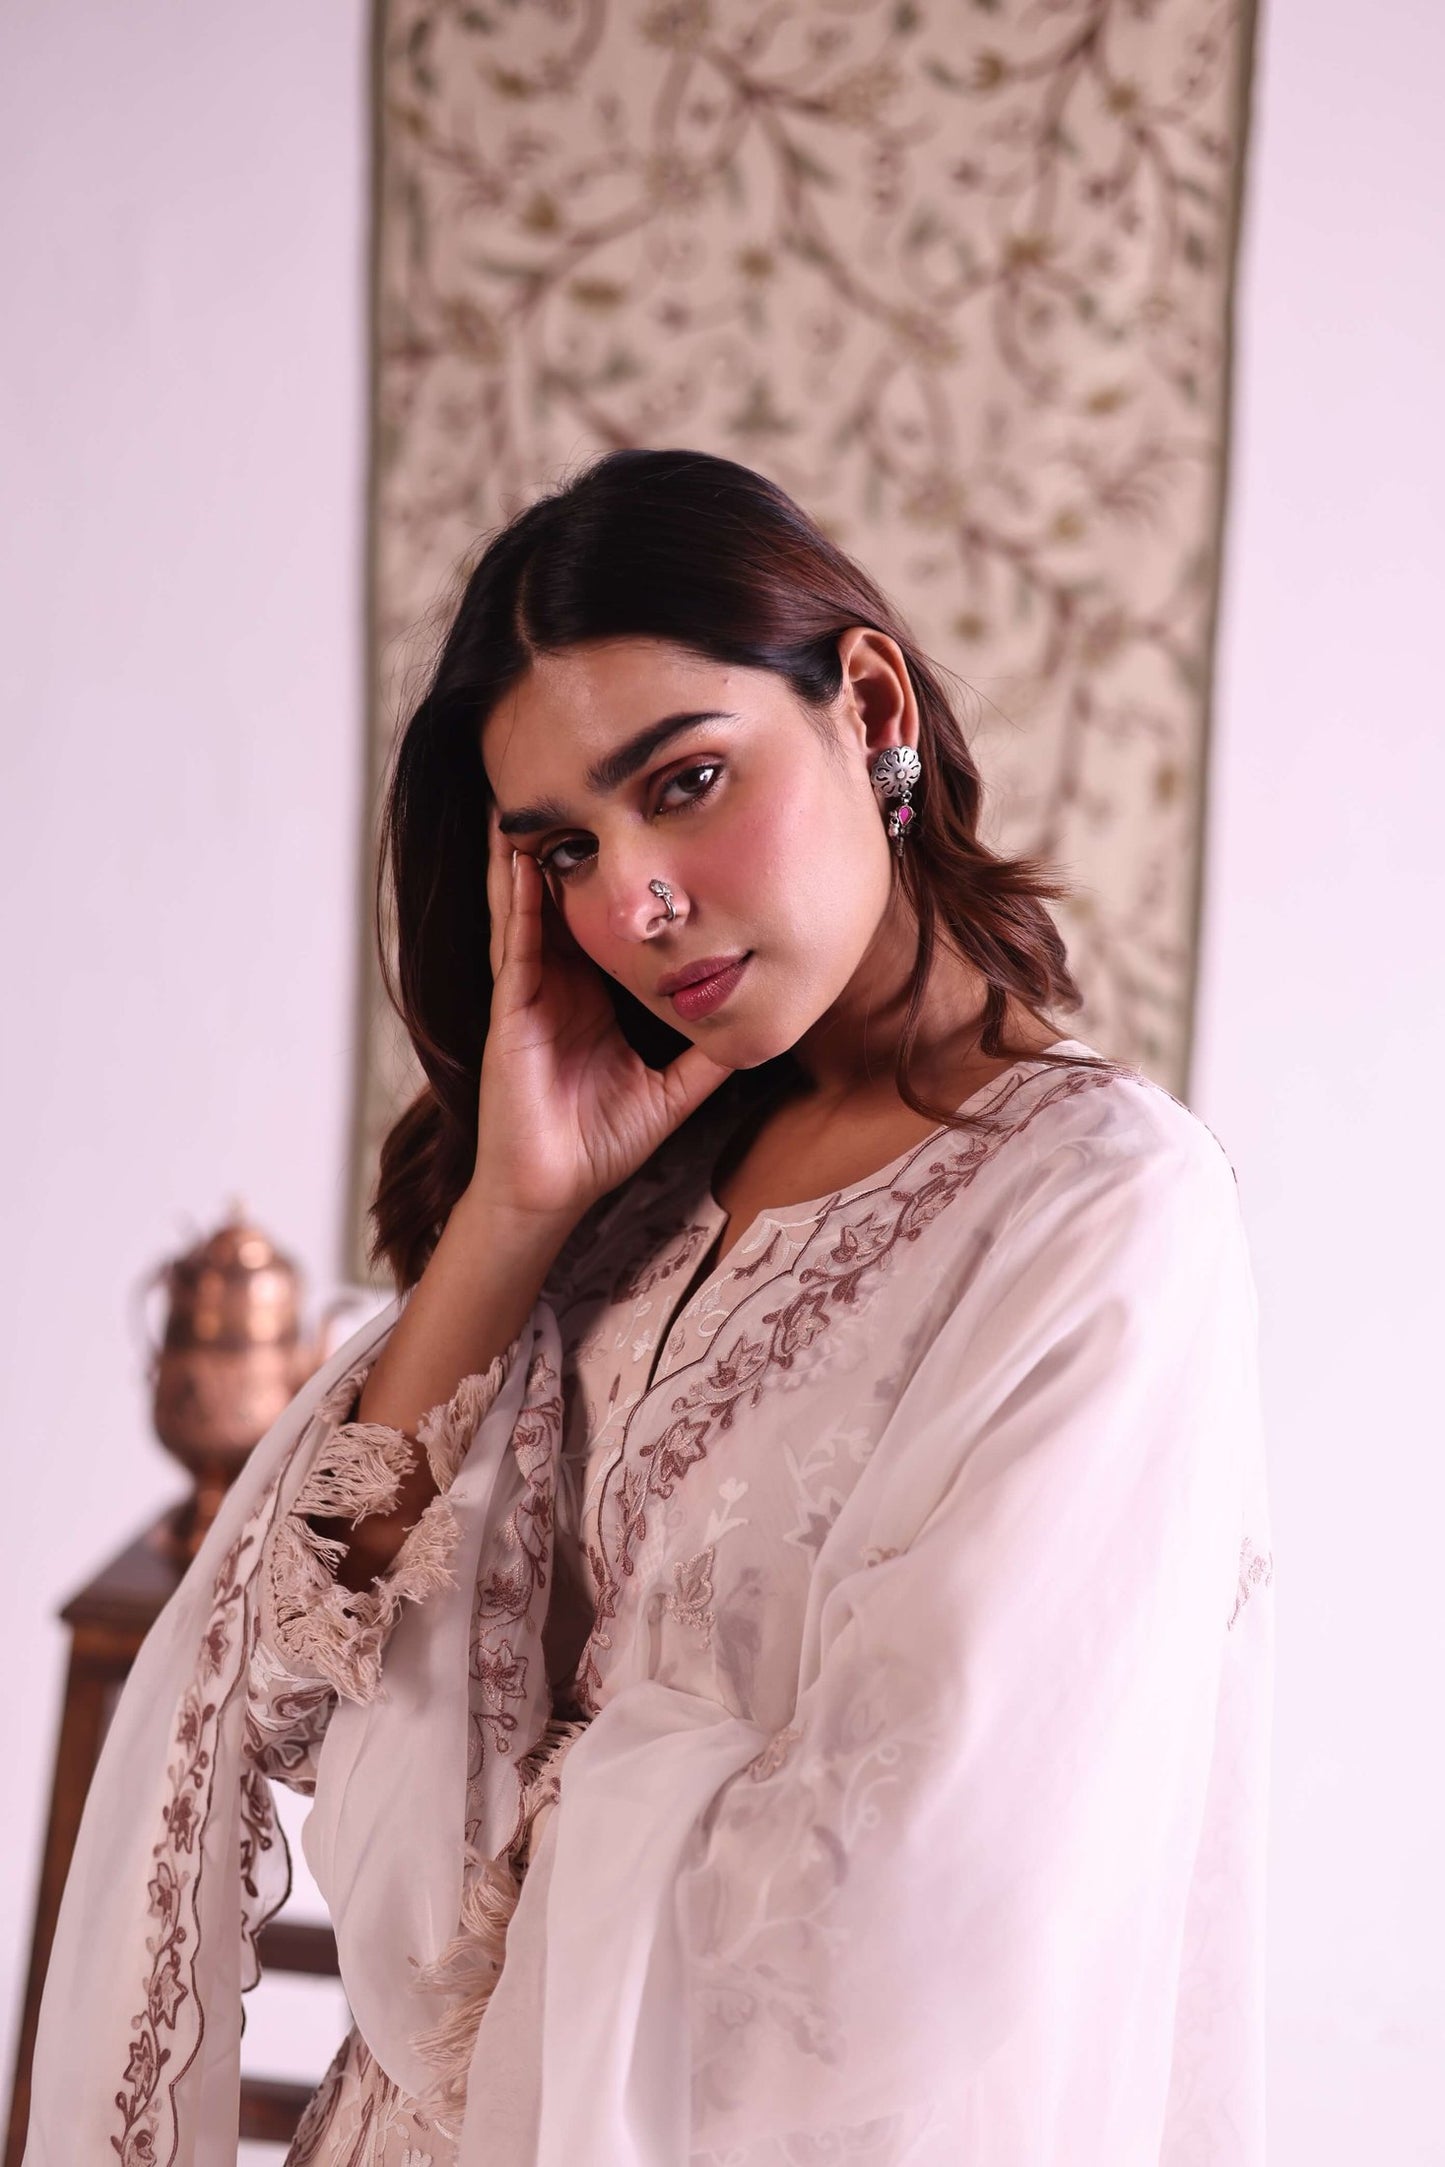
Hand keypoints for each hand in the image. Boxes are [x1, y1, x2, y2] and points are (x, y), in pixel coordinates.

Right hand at [466, 808, 732, 1230]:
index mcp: (591, 997)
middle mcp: (558, 986)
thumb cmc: (600, 1143)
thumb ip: (707, 1057)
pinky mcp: (513, 1011)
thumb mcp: (672, 1089)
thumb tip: (758, 1026)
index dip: (613, 881)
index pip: (603, 924)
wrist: (552, 1190)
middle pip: (561, 902)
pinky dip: (516, 904)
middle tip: (580, 788)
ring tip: (535, 802)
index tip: (636, 830)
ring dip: (529, 859)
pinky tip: (517, 864)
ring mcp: (531, 994)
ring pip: (528, 911)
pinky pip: (517, 947)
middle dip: (568, 850)